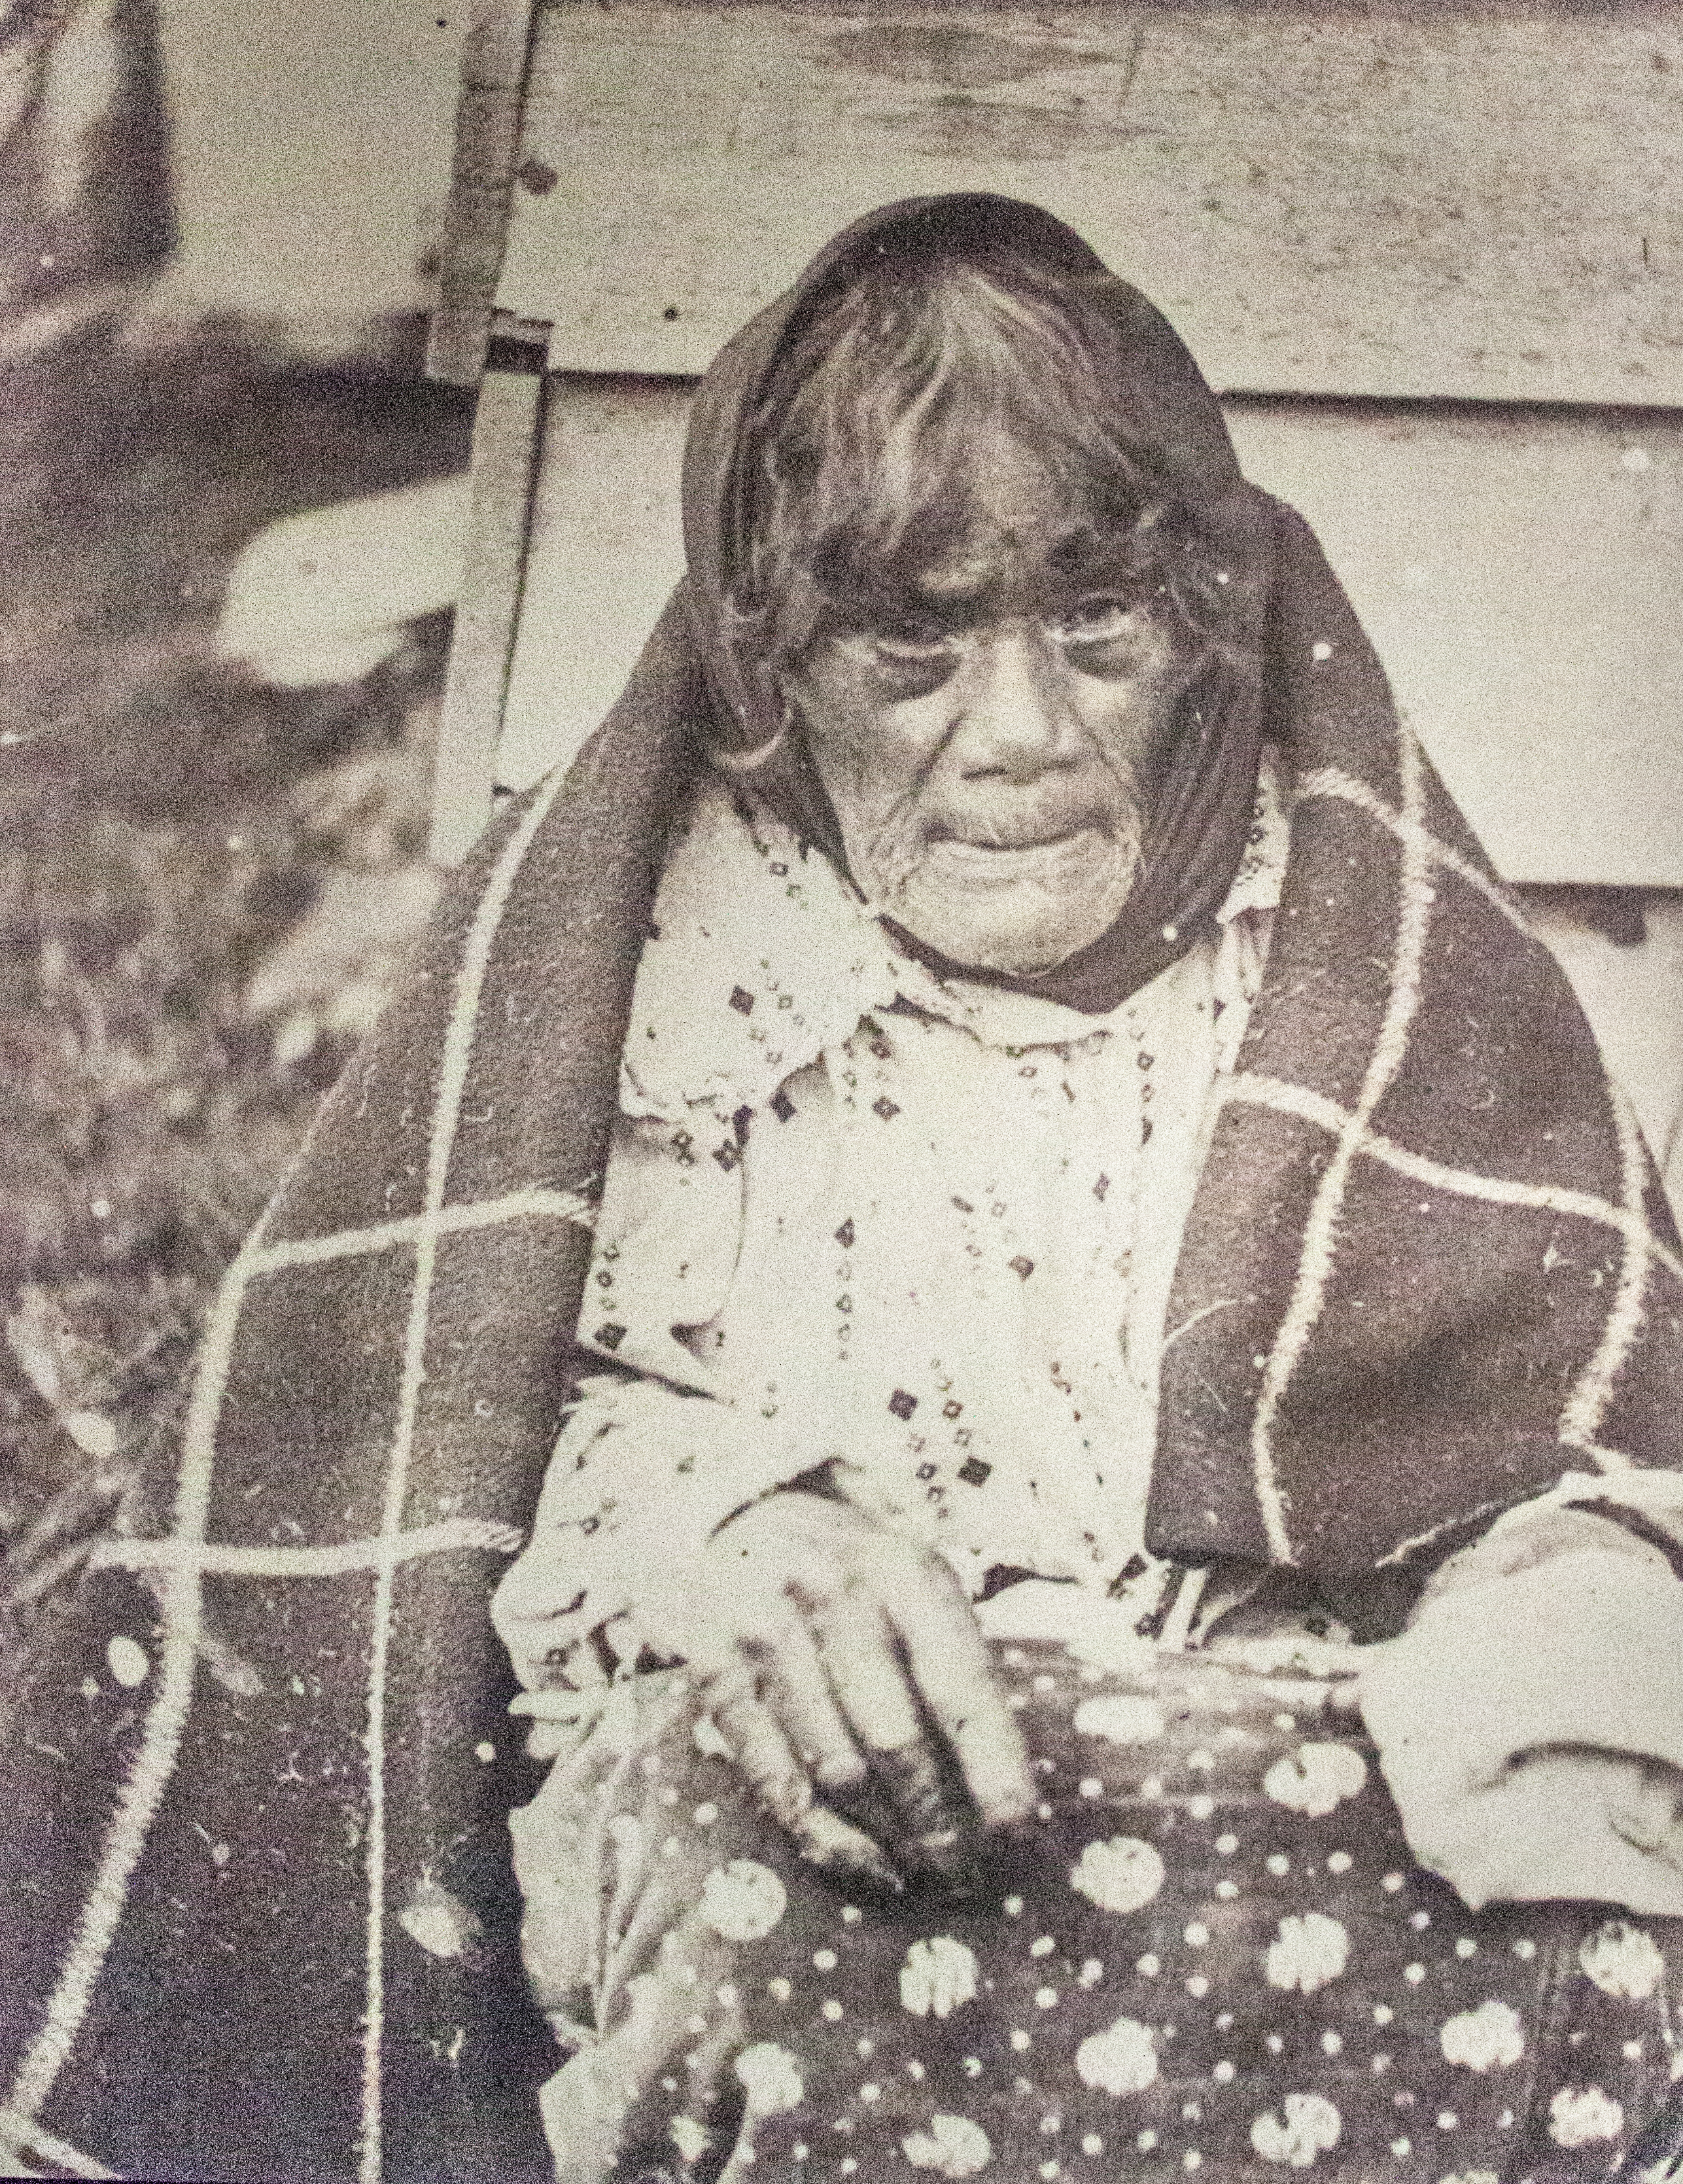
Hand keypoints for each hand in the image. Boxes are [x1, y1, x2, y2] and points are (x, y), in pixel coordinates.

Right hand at [632, 1490, 1035, 1892]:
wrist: (750, 1524)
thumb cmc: (862, 1580)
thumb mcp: (922, 1592)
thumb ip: (958, 1672)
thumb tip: (1000, 1799)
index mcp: (903, 1572)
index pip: (958, 1682)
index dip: (993, 1764)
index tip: (1017, 1830)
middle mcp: (832, 1595)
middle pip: (895, 1739)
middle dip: (938, 1821)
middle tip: (964, 1872)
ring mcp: (765, 1632)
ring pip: (837, 1771)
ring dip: (886, 1836)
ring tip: (920, 1869)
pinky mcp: (714, 1673)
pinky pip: (775, 1781)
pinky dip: (824, 1836)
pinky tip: (862, 1862)